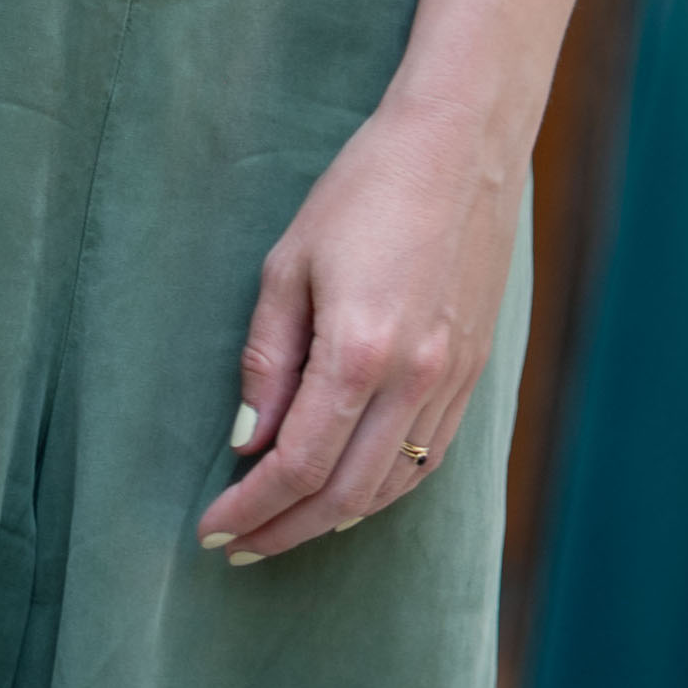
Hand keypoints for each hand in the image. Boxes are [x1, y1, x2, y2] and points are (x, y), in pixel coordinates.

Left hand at [202, 90, 523, 558]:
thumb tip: (249, 440)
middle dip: (286, 530)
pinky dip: (387, 486)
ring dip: (336, 517)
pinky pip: (431, 453)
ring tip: (288, 525)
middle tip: (241, 547)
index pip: (297, 465)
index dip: (250, 509)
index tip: (213, 532)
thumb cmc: (365, 187)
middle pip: (345, 494)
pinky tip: (354, 488)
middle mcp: (414, 377)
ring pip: (393, 485)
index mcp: (358, 350)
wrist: (461, 141)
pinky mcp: (474, 367)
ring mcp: (453, 376)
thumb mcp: (290, 262)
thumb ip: (268, 359)